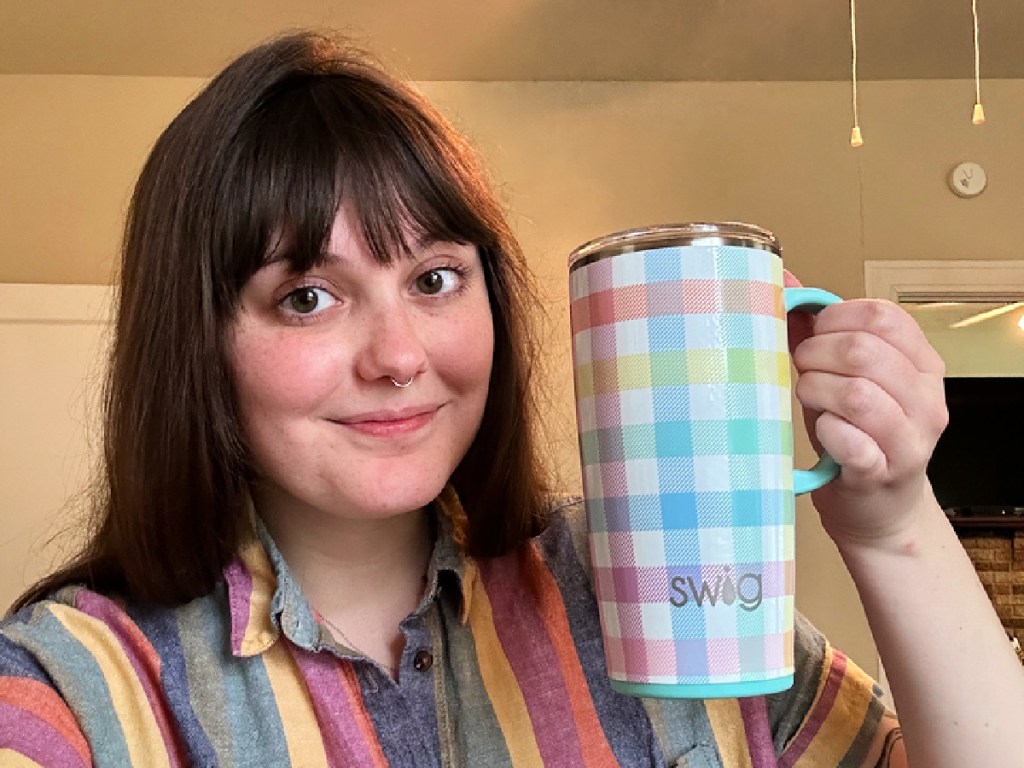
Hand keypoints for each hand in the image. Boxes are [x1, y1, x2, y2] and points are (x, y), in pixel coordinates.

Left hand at [784, 271, 948, 551]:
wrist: (877, 507)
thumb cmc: (853, 434)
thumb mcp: (839, 377)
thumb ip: (816, 332)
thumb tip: (782, 281)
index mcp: (921, 364)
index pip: (884, 316)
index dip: (835, 318)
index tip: (812, 335)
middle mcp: (927, 399)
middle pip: (866, 351)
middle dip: (817, 355)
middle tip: (801, 370)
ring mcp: (911, 439)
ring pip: (858, 394)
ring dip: (817, 391)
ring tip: (809, 399)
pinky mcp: (884, 474)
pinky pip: (853, 442)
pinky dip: (827, 431)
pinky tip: (822, 432)